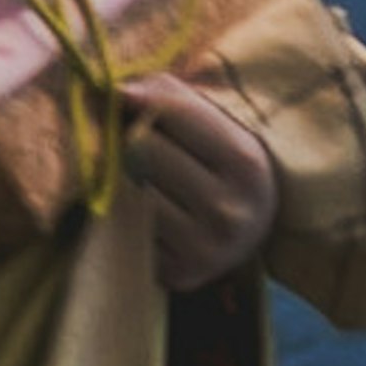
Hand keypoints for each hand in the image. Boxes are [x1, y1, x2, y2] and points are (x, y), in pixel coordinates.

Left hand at [126, 76, 275, 295]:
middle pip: (142, 151)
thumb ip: (168, 95)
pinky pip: (127, 228)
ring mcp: (204, 250)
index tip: (131, 99)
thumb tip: (115, 90)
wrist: (249, 228)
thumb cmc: (220, 160)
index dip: (143, 100)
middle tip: (138, 142)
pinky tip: (144, 210)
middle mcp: (229, 211)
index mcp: (245, 163)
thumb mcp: (216, 121)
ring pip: (128, 190)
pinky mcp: (178, 275)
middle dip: (132, 139)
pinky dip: (127, 214)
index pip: (166, 111)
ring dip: (123, 177)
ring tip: (141, 175)